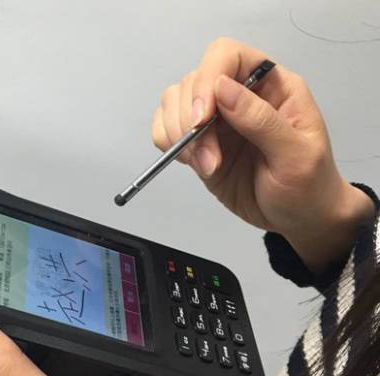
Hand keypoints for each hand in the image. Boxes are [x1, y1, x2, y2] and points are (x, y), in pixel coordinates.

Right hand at [152, 37, 374, 273]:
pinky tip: (192, 164)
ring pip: (173, 102)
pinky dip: (168, 144)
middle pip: (192, 81)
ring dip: (178, 135)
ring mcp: (216, 120)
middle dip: (189, 120)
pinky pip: (166, 129)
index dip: (207, 80)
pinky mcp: (200, 144)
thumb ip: (262, 120)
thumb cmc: (308, 186)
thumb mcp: (296, 155)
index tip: (203, 119)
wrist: (298, 219)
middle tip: (207, 157)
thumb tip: (223, 89)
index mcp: (270, 86)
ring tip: (205, 165)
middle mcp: (238, 95)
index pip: (227, 56)